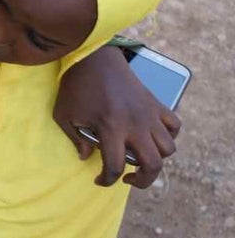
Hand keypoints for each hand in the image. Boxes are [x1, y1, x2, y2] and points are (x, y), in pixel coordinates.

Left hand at [54, 46, 179, 187]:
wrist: (94, 57)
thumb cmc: (75, 86)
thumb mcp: (63, 114)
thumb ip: (75, 139)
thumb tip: (87, 157)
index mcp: (110, 128)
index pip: (115, 166)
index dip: (107, 180)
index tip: (99, 180)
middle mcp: (135, 124)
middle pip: (153, 164)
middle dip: (143, 180)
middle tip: (129, 179)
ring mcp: (149, 114)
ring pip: (168, 148)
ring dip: (156, 159)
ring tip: (140, 158)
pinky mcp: (156, 104)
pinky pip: (174, 126)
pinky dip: (169, 136)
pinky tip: (152, 137)